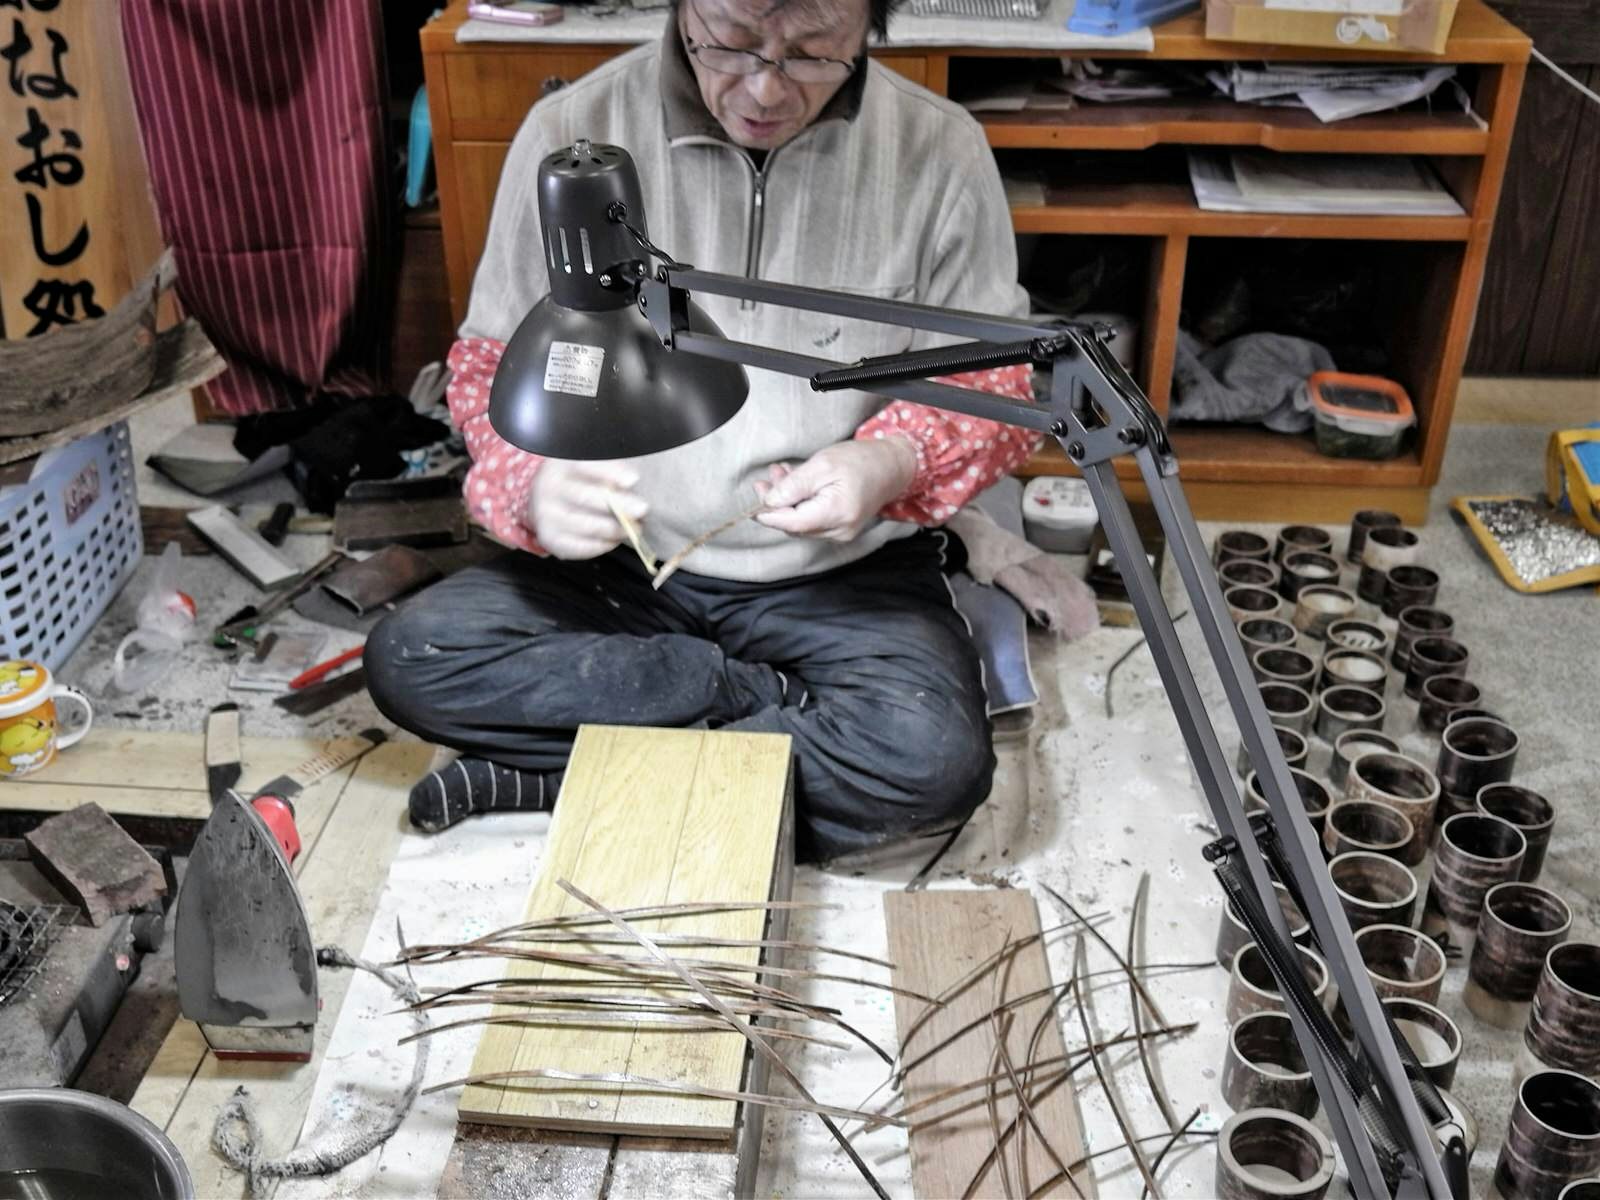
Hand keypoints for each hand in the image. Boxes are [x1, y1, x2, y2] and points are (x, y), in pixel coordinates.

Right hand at [526, 459, 647, 559]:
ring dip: (615, 529)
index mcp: (561, 464)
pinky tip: (616, 539)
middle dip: (619, 504)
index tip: (634, 479)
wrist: (545, 499)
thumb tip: (636, 482)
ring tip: (636, 527)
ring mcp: (546, 514)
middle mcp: (548, 487)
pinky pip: (580, 546)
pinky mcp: (550, 538)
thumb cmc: (579, 480)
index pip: (584, 465)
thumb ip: (610, 470)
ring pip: (586, 525)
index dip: (610, 472)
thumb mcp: (590, 466)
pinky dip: (603, 545)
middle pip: (585, 497)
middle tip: (643, 509)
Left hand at [754, 437, 916, 542]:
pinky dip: (801, 505)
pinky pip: (812, 521)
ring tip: (781, 475)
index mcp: (836, 513)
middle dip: (777, 504)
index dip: (769, 515)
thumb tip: (769, 502)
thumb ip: (794, 485)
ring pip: (802, 524)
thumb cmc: (861, 461)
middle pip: (795, 525)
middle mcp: (839, 530)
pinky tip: (796, 486)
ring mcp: (841, 533)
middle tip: (766, 479)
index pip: (793, 523)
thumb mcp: (823, 464)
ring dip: (787, 502)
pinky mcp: (840, 530)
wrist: (890, 467)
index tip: (753, 505)